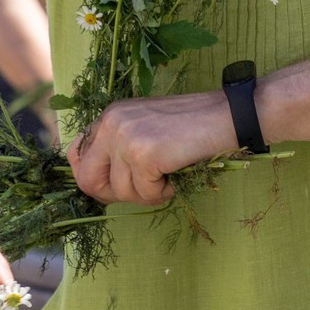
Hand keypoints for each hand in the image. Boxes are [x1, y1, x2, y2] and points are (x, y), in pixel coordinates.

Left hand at [67, 90, 240, 207]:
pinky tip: (177, 176)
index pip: (78, 156)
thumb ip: (120, 146)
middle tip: (142, 191)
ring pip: (120, 191)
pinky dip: (162, 192)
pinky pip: (145, 193)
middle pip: (87, 180)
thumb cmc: (195, 125)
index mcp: (111, 115)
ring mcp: (126, 138)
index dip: (94, 178)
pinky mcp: (145, 154)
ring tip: (168, 178)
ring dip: (146, 194)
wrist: (230, 115)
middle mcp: (112, 122)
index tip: (115, 185)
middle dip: (113, 194)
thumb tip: (99, 183)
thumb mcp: (147, 126)